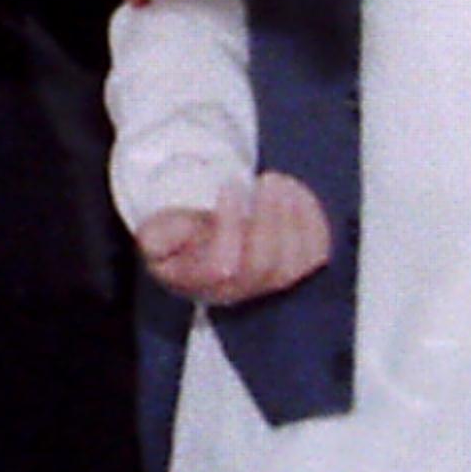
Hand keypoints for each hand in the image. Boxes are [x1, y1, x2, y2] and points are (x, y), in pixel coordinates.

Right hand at [134, 171, 329, 307]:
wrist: (199, 247)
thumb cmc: (180, 238)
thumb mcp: (156, 233)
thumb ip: (158, 235)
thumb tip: (166, 234)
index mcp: (197, 280)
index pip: (222, 266)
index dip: (229, 226)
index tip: (229, 187)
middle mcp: (235, 292)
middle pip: (263, 267)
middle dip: (269, 219)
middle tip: (267, 180)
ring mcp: (265, 286)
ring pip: (292, 264)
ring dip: (293, 217)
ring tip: (279, 181)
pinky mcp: (291, 273)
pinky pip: (314, 256)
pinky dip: (313, 222)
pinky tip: (297, 193)